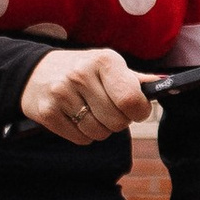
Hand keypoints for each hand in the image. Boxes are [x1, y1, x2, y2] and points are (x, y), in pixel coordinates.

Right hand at [22, 44, 155, 142]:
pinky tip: (75, 117)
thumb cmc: (83, 70)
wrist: (35, 72)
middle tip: (108, 108)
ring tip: (90, 111)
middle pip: (118, 121)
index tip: (136, 109)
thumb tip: (164, 84)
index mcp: (103, 60)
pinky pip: (81, 139)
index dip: (139, 111)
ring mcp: (61, 93)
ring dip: (101, 129)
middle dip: (119, 121)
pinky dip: (83, 134)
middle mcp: (81, 75)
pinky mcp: (47, 112)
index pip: (132, 99)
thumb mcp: (108, 66)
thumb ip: (135, 79)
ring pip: (99, 133)